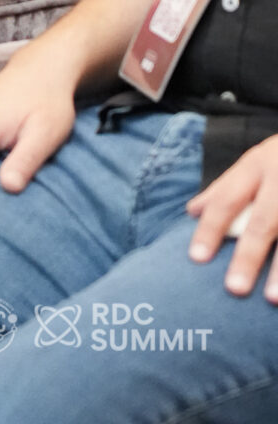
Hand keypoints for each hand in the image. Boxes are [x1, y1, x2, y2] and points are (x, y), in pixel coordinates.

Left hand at [188, 136, 277, 300]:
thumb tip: (191, 211)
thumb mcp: (255, 161)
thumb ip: (225, 187)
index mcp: (259, 165)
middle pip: (265, 220)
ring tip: (271, 300)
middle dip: (250, 254)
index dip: (211, 227)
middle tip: (233, 288)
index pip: (228, 198)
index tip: (196, 258)